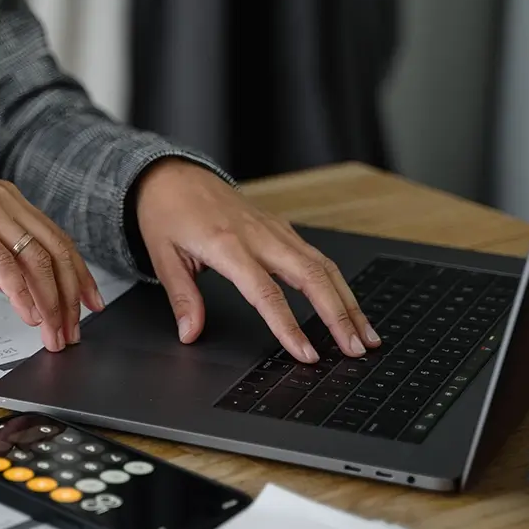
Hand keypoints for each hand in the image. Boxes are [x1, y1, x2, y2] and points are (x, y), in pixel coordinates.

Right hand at [0, 150, 103, 351]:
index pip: (60, 242)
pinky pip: (3, 261)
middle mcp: (10, 203)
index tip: (93, 303)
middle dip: (70, 296)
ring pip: (36, 259)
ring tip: (53, 331)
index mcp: (15, 203)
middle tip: (74, 330)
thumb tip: (18, 290)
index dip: (81, 275)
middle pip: (56, 253)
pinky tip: (28, 314)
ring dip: (50, 301)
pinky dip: (20, 292)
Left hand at [134, 159, 380, 362]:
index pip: (266, 293)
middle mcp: (259, 235)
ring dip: (348, 301)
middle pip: (311, 277)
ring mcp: (274, 229)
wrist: (174, 175)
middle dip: (338, 315)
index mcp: (227, 245)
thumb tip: (190, 333)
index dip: (288, 326)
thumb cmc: (167, 213)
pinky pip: (316, 256)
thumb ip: (182, 297)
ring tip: (365, 334)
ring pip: (322, 265)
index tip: (307, 354)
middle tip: (355, 349)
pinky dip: (337, 283)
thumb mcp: (163, 256)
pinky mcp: (281, 227)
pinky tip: (347, 303)